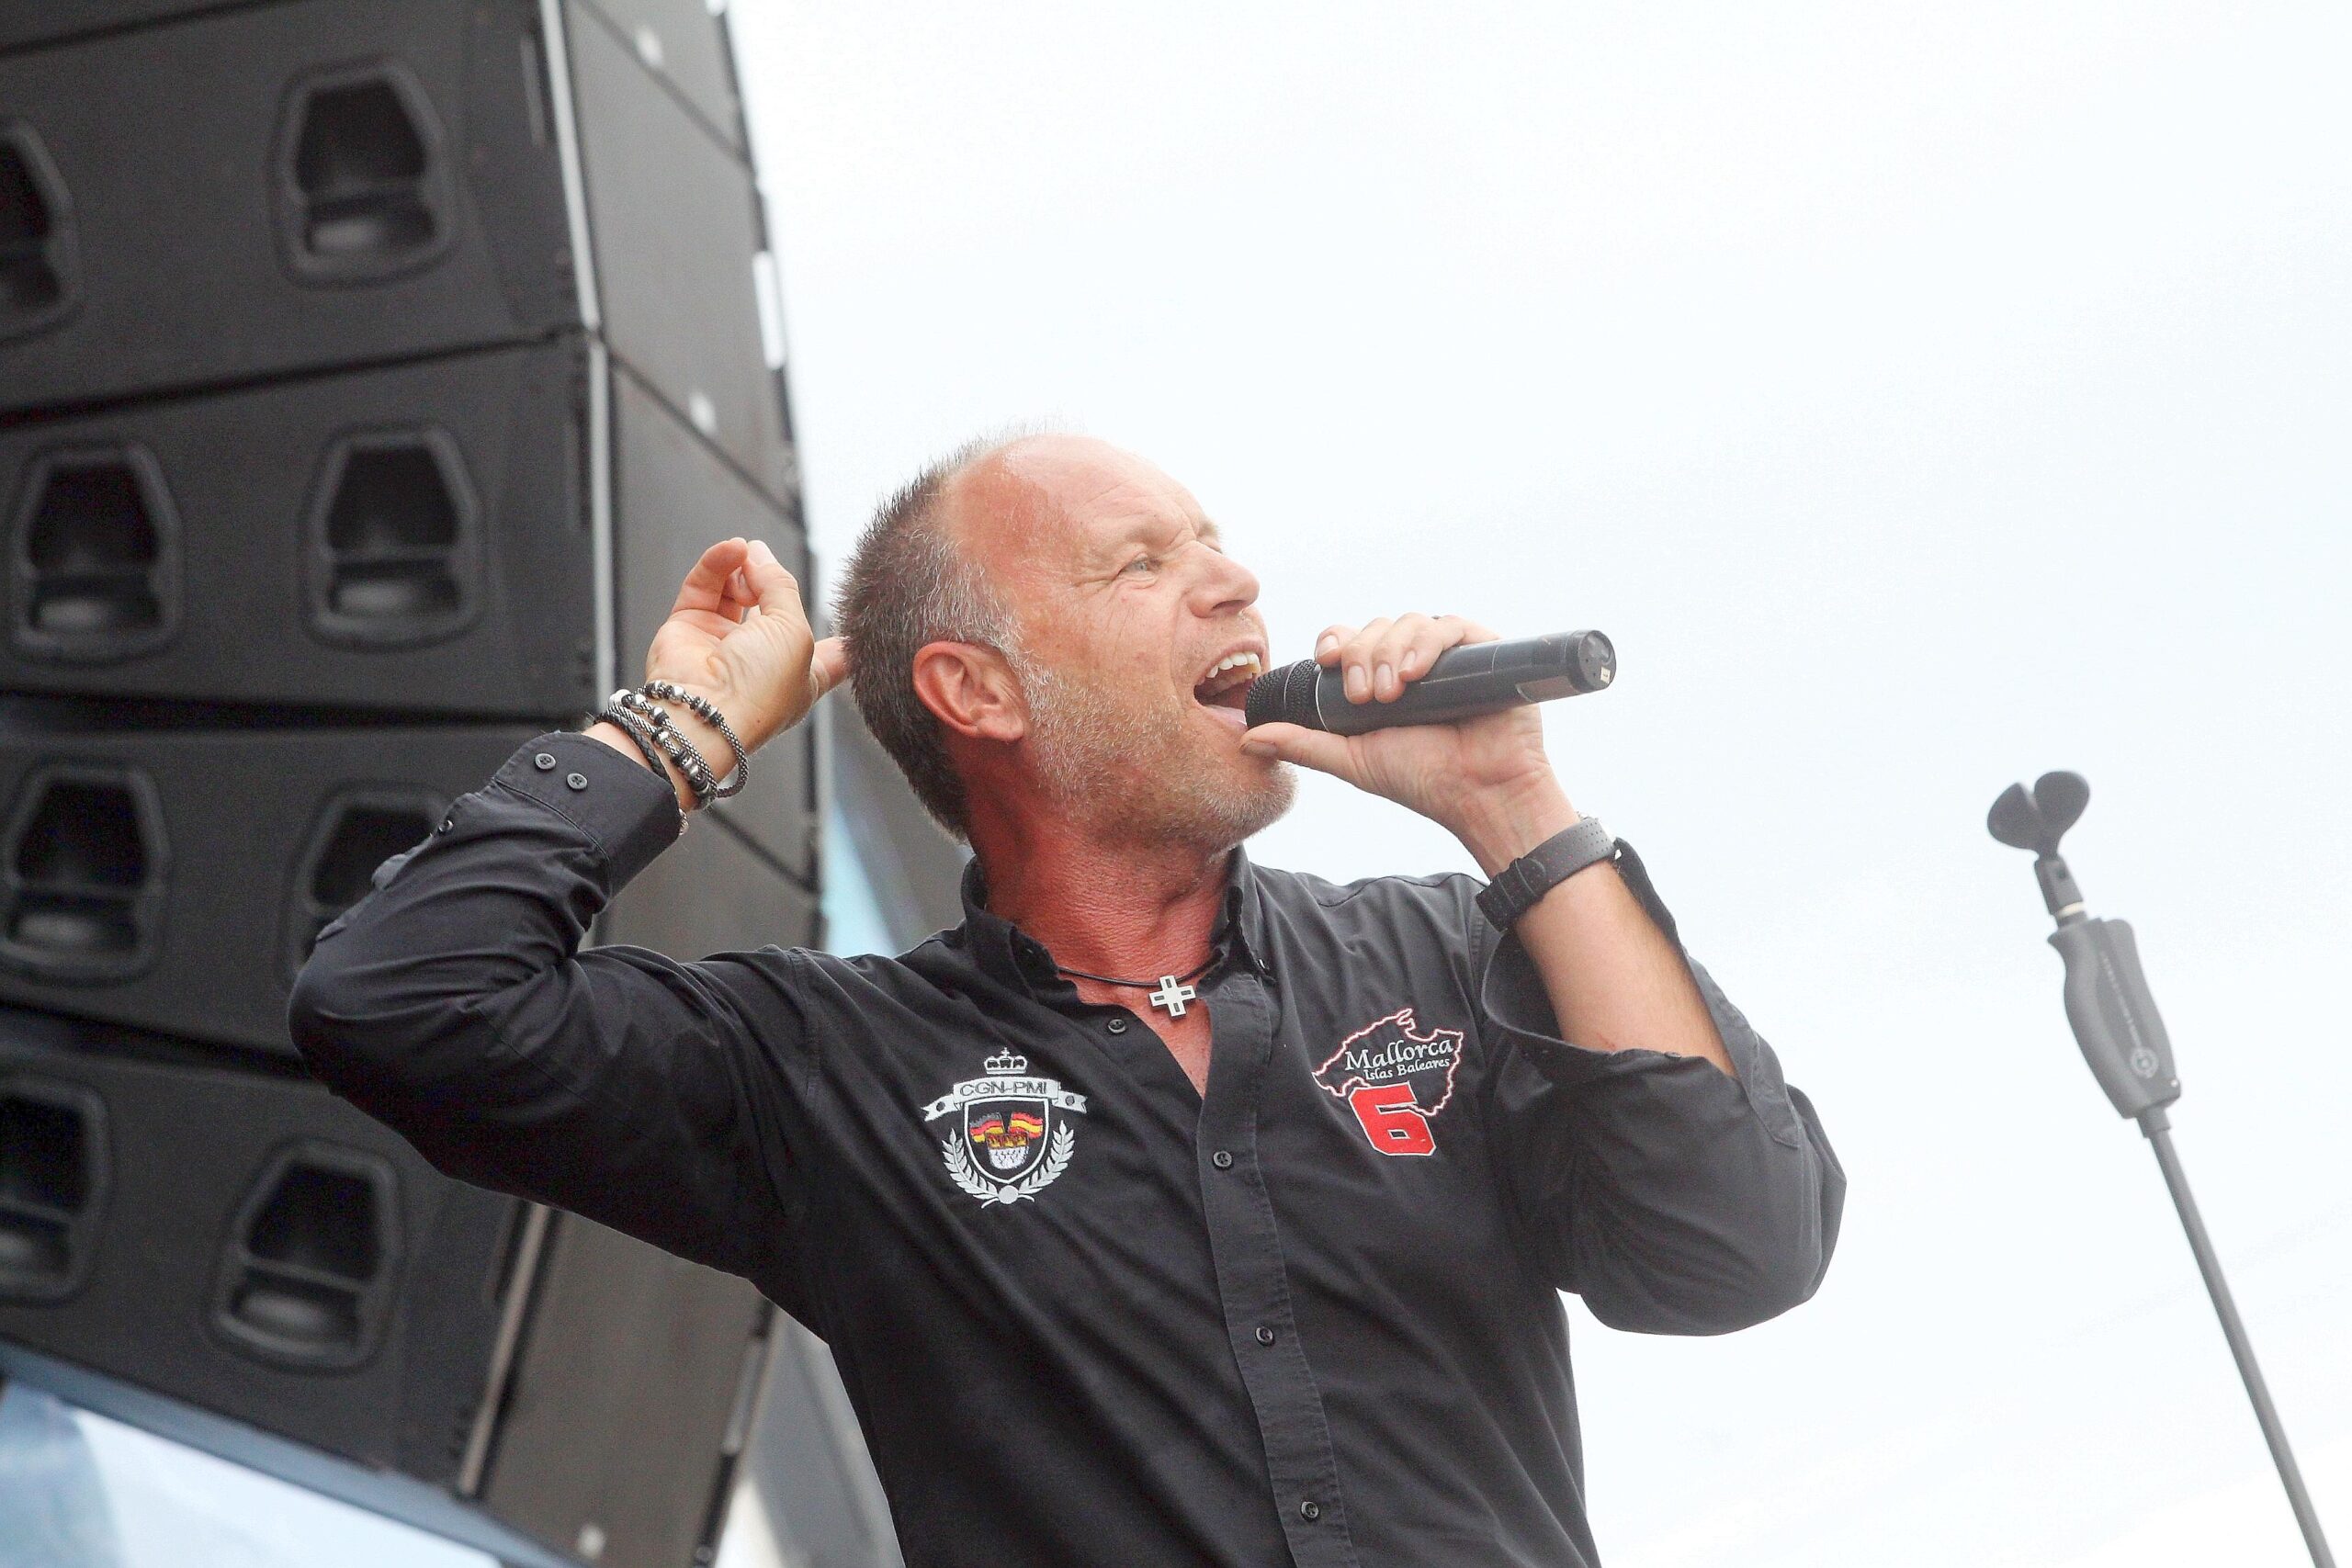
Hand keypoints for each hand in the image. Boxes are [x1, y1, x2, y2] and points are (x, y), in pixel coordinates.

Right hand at [640, 536, 844, 753]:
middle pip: (776, 609)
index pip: (831, 656)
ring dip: (744, 567)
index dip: (844, 640)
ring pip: (736, 591)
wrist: (703, 709)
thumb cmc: (759, 686)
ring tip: (746, 553)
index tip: (863, 621)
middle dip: (774, 581)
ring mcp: (723, 644)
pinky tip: (732, 549)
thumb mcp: (794, 631)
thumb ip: (781, 587)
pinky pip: (704, 587)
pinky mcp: (688, 628)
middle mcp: (762, 661)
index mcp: (801, 676)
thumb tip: (758, 554)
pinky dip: (717, 564)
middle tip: (765, 558)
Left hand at [1240, 614, 1578, 870]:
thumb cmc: (1422, 779)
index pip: (1349, 641)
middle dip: (1361, 656)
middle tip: (1364, 698)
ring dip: (1389, 652)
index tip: (1328, 660)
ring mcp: (1447, 655)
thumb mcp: (1352, 760)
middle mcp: (1411, 661)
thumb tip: (1247, 738)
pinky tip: (1414, 673)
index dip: (1335, 642)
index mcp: (1379, 679)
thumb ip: (1303, 744)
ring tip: (1392, 695)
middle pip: (1373, 630)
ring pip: (1406, 624)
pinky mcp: (1483, 651)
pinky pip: (1448, 627)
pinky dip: (1426, 643)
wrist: (1480, 794)